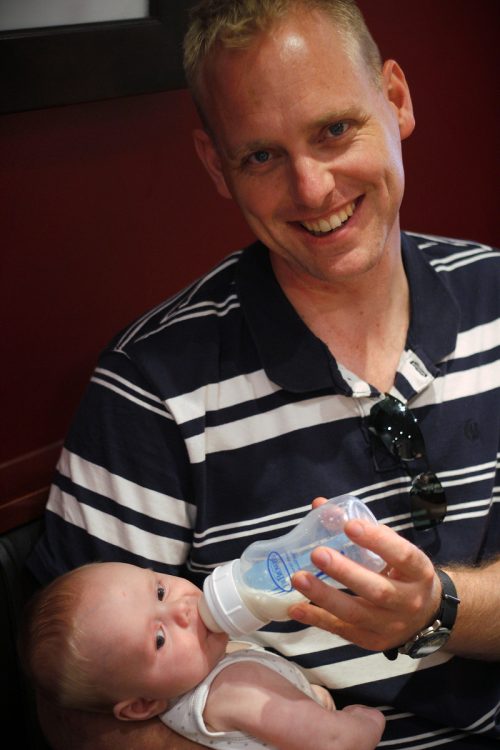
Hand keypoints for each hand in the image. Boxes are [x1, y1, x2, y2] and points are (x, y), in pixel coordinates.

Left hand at [289, 498, 441, 651]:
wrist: (424, 617)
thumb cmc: (402, 573)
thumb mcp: (394, 549)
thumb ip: (362, 528)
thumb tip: (321, 506)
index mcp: (418, 572)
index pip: (402, 555)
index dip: (377, 540)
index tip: (350, 525)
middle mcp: (408, 602)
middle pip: (377, 589)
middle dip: (345, 572)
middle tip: (317, 554)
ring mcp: (390, 626)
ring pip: (355, 613)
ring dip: (324, 596)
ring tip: (298, 578)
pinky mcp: (371, 641)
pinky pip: (342, 630)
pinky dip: (317, 619)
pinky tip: (296, 607)